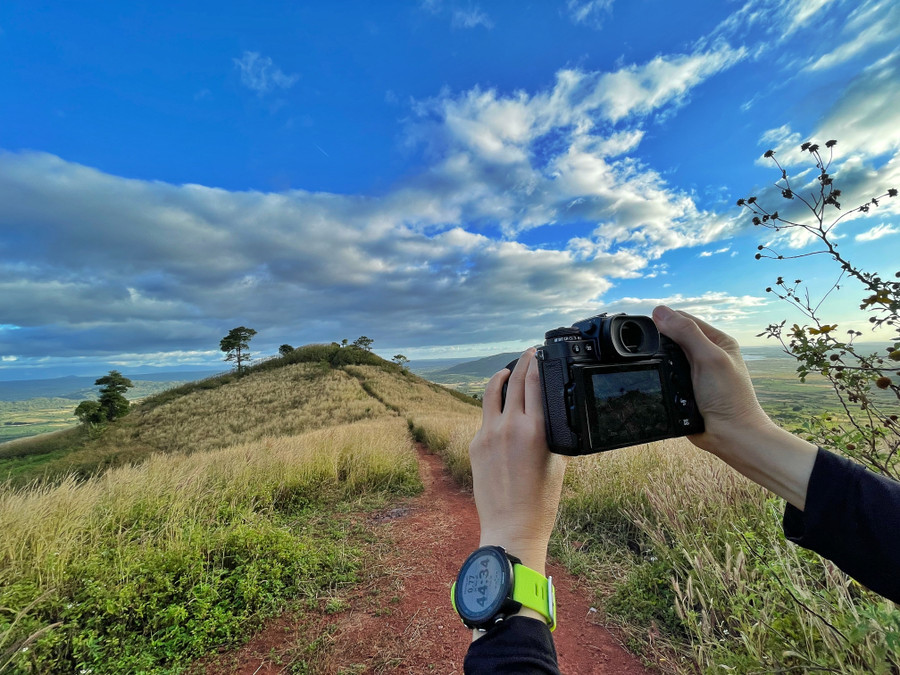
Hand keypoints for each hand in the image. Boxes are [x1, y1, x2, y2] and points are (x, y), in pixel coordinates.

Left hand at [469, 348, 568, 573]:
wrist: (511, 528)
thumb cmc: (541, 502)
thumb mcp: (559, 463)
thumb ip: (556, 434)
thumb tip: (556, 413)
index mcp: (536, 429)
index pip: (535, 383)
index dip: (537, 363)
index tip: (540, 353)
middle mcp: (510, 426)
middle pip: (515, 381)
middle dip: (522, 363)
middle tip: (529, 353)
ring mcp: (488, 434)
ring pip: (492, 393)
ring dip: (501, 377)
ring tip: (507, 370)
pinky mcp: (476, 444)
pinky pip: (486, 418)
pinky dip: (494, 407)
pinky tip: (499, 407)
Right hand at [652, 305, 816, 509]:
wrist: (731, 436)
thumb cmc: (729, 397)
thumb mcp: (709, 358)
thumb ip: (686, 333)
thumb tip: (660, 312)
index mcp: (717, 341)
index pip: (685, 320)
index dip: (664, 320)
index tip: (644, 324)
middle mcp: (706, 354)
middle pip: (673, 338)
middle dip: (658, 340)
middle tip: (641, 345)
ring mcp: (694, 373)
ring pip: (667, 358)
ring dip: (657, 360)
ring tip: (645, 361)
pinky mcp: (684, 389)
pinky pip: (665, 376)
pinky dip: (658, 376)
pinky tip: (651, 377)